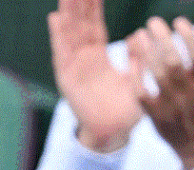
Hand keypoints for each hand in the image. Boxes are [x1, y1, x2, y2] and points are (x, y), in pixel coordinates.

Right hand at [49, 0, 142, 151]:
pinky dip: (58, 36)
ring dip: (67, 12)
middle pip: (79, 24)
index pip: (95, 25)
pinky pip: (62, 54)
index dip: (94, 6)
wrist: (113, 134)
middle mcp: (84, 58)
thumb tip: (138, 34)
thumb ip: (137, 59)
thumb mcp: (136, 80)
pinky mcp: (67, 79)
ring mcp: (73, 67)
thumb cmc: (125, 110)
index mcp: (99, 57)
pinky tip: (55, 18)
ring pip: (69, 34)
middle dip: (78, 3)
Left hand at [129, 18, 193, 169]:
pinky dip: (136, 77)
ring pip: (156, 75)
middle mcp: (188, 96)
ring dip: (146, 51)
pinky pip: (141, 94)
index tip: (179, 21)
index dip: (188, 37)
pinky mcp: (156, 116)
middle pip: (172, 62)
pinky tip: (134, 60)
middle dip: (162, 38)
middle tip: (153, 22)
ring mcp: (171, 107)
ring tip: (140, 35)